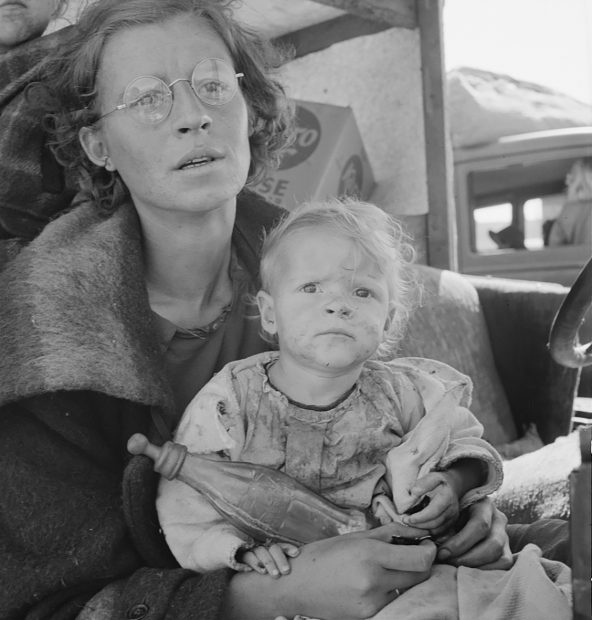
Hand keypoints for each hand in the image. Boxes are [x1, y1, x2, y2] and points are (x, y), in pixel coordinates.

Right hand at [224, 523, 436, 619]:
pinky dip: (391, 591)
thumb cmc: (323, 556)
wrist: (296, 586)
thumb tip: (415, 532)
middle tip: (413, 553)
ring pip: (407, 589)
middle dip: (422, 563)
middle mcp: (374, 580)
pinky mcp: (368, 616)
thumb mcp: (354, 537)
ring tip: (390, 567)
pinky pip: (392, 601)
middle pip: (419, 576)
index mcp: (370, 554)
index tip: (427, 545)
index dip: (429, 551)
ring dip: (406, 578)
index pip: (419, 559)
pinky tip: (377, 582)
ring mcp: (371, 602)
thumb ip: (387, 534)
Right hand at [240, 543, 299, 577]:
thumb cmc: (264, 568)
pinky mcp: (243, 555)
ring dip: (269, 562)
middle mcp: (265, 547)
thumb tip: (302, 571)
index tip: (296, 554)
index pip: (282, 546)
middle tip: (286, 572)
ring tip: (275, 575)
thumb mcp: (274, 566)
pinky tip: (259, 571)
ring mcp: (254, 550)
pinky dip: (254, 562)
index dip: (289, 548)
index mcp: (273, 549)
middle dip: (280, 559)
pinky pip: (248, 556)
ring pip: (262, 552)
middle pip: (274, 549)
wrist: (242, 566)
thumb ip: (283, 567)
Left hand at [402, 471, 459, 534]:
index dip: (420, 517)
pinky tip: (418, 526)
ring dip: (421, 529)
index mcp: (447, 497)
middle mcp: (452, 509)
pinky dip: (427, 531)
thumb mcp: (432, 477)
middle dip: (418, 524)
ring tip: (410, 523)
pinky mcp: (451, 523)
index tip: (408, 518)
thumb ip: (424, 483)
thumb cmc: (439, 482)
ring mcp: (452, 518)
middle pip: (434, 523)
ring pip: (436, 530)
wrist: (453, 486)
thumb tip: (414, 492)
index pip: (433, 511)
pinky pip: (438, 532)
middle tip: (405, 520)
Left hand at [436, 497, 512, 568]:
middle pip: (493, 544)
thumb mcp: (449, 513)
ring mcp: (505, 536)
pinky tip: (469, 572)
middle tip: (449, 562)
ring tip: (457, 568)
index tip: (442, 553)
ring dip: (478, 567)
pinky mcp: (507, 550)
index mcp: (484, 505)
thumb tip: (433, 545)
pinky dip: (487, 571)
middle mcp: (499, 520)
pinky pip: (504, 565)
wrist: (464, 511)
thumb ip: (444, 525)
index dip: (461, 542)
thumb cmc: (452, 513)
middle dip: (469, 558)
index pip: (479, 525)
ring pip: (502, 557)